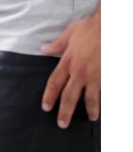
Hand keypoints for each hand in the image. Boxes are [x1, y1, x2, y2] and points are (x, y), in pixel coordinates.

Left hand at [41, 11, 100, 127]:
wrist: (109, 27)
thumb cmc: (89, 29)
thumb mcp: (69, 34)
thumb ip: (56, 45)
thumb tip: (43, 49)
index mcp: (67, 62)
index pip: (55, 83)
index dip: (49, 96)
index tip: (46, 108)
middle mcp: (80, 72)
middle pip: (70, 96)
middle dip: (65, 111)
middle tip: (62, 124)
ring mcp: (95, 76)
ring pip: (91, 97)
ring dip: (91, 109)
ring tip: (91, 118)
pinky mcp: (108, 76)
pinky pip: (105, 91)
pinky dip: (105, 100)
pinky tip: (106, 107)